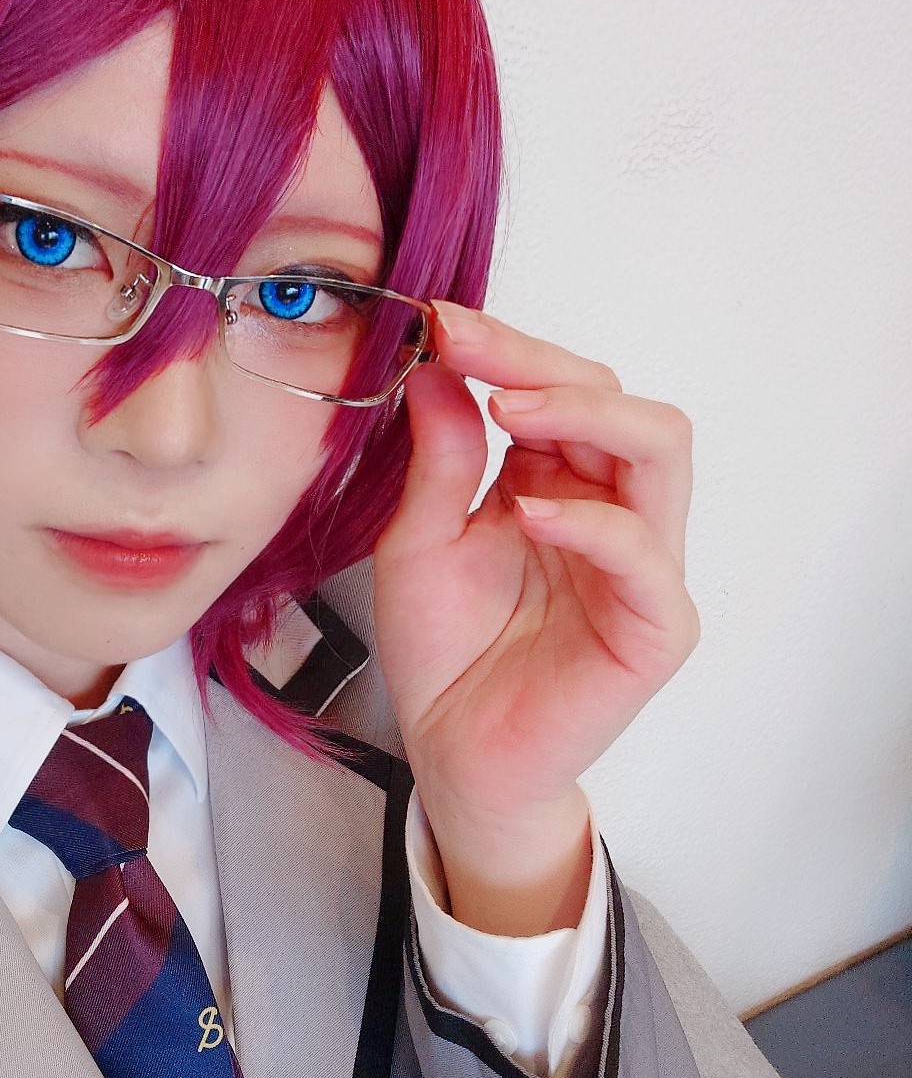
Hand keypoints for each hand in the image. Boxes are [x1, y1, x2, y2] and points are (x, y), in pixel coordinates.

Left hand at [371, 300, 698, 910]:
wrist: (454, 757)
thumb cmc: (446, 653)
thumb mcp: (417, 541)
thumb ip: (439, 461)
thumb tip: (438, 368)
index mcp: (558, 483)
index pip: (560, 390)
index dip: (506, 348)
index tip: (441, 320)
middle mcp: (610, 512)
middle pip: (617, 400)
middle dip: (541, 361)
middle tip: (467, 343)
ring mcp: (641, 567)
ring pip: (659, 451)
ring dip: (584, 414)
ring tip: (508, 406)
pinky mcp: (654, 627)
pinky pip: (645, 556)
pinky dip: (591, 523)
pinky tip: (528, 513)